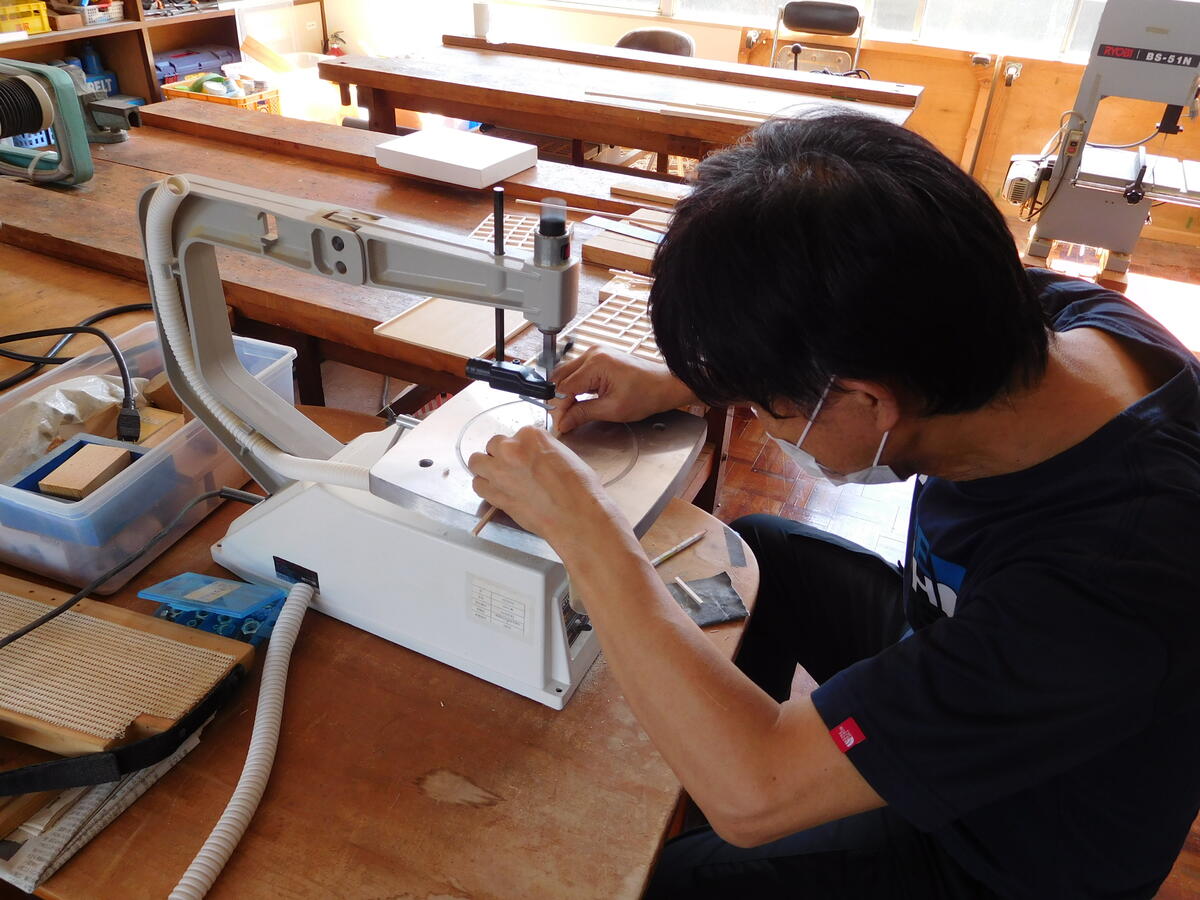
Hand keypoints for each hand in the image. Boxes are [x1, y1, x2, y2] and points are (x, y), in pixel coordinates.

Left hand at [467, 426, 626, 554]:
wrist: (575, 516)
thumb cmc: (579, 489)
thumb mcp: (565, 456)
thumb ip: (544, 451)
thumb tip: (537, 456)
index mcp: (531, 436)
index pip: (518, 434)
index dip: (522, 447)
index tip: (527, 457)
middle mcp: (511, 449)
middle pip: (494, 444)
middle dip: (501, 454)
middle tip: (512, 466)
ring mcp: (499, 471)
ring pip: (477, 461)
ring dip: (486, 467)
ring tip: (498, 476)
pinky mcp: (495, 494)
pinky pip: (477, 484)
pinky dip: (484, 486)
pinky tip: (496, 490)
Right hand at [550, 348, 698, 433]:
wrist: (665, 385)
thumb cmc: (646, 394)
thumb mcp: (612, 410)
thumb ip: (583, 414)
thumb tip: (564, 422)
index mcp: (596, 364)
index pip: (564, 387)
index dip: (560, 407)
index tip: (560, 423)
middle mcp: (593, 353)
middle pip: (561, 377)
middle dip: (560, 399)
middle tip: (564, 418)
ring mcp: (596, 353)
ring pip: (568, 374)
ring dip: (568, 392)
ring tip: (574, 411)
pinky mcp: (600, 357)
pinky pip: (579, 371)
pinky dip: (577, 386)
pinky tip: (581, 400)